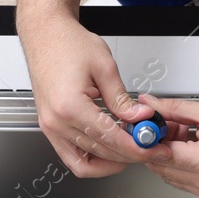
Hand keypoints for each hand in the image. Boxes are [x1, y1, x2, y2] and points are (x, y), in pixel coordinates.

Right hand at [18, 11, 161, 176]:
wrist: (45, 34)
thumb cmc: (67, 43)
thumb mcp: (104, 67)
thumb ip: (123, 99)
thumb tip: (141, 118)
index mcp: (69, 106)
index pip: (110, 139)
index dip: (137, 148)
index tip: (153, 147)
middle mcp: (56, 122)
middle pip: (100, 153)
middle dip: (130, 154)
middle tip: (150, 146)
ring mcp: (50, 127)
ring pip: (85, 163)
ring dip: (112, 161)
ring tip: (132, 149)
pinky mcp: (50, 127)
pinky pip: (71, 157)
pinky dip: (93, 160)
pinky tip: (110, 150)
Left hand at [140, 94, 198, 197]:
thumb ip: (175, 108)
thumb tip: (152, 106)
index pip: (159, 154)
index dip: (148, 138)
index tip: (146, 126)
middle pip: (160, 167)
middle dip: (159, 144)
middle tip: (170, 125)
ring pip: (169, 174)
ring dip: (170, 154)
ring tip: (187, 134)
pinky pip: (182, 180)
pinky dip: (181, 163)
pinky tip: (193, 147)